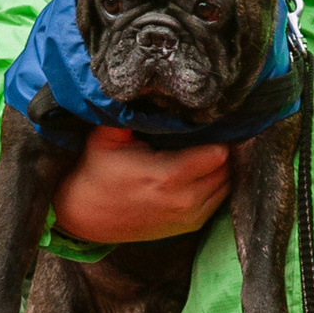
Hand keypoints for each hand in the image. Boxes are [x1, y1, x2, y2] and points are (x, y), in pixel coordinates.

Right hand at [52, 127, 231, 245]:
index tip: (210, 123)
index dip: (217, 135)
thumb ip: (132, 113)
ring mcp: (190, 216)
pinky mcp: (191, 226)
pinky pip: (220, 200)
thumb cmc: (97, 171)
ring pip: (227, 184)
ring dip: (221, 167)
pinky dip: (216, 184)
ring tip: (205, 150)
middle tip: (208, 134)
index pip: (218, 153)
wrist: (86, 215)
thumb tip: (151, 87)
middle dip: (221, 149)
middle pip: (226, 167)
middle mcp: (184, 199)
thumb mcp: (107, 136)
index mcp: (167, 176)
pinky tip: (202, 170)